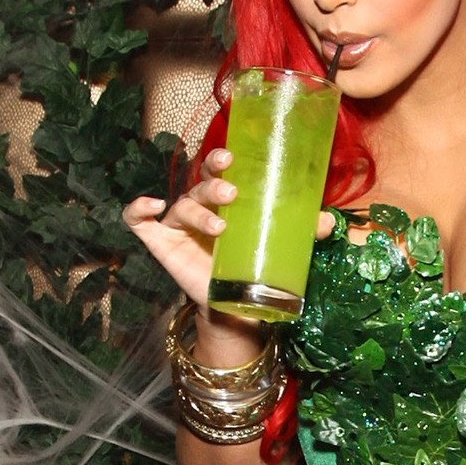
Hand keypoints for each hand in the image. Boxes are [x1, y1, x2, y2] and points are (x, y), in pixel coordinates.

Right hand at [122, 148, 335, 305]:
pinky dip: (138, 209)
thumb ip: (300, 230)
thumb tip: (327, 221)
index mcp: (224, 197)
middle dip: (213, 183)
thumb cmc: (252, 263)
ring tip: (220, 227)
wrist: (234, 305)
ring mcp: (177, 223)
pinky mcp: (160, 242)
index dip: (221, 159)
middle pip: (200, 183)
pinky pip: (139, 221)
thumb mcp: (278, 244)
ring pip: (181, 205)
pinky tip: (151, 206)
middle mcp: (199, 204)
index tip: (233, 159)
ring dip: (198, 210)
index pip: (218, 169)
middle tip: (231, 193)